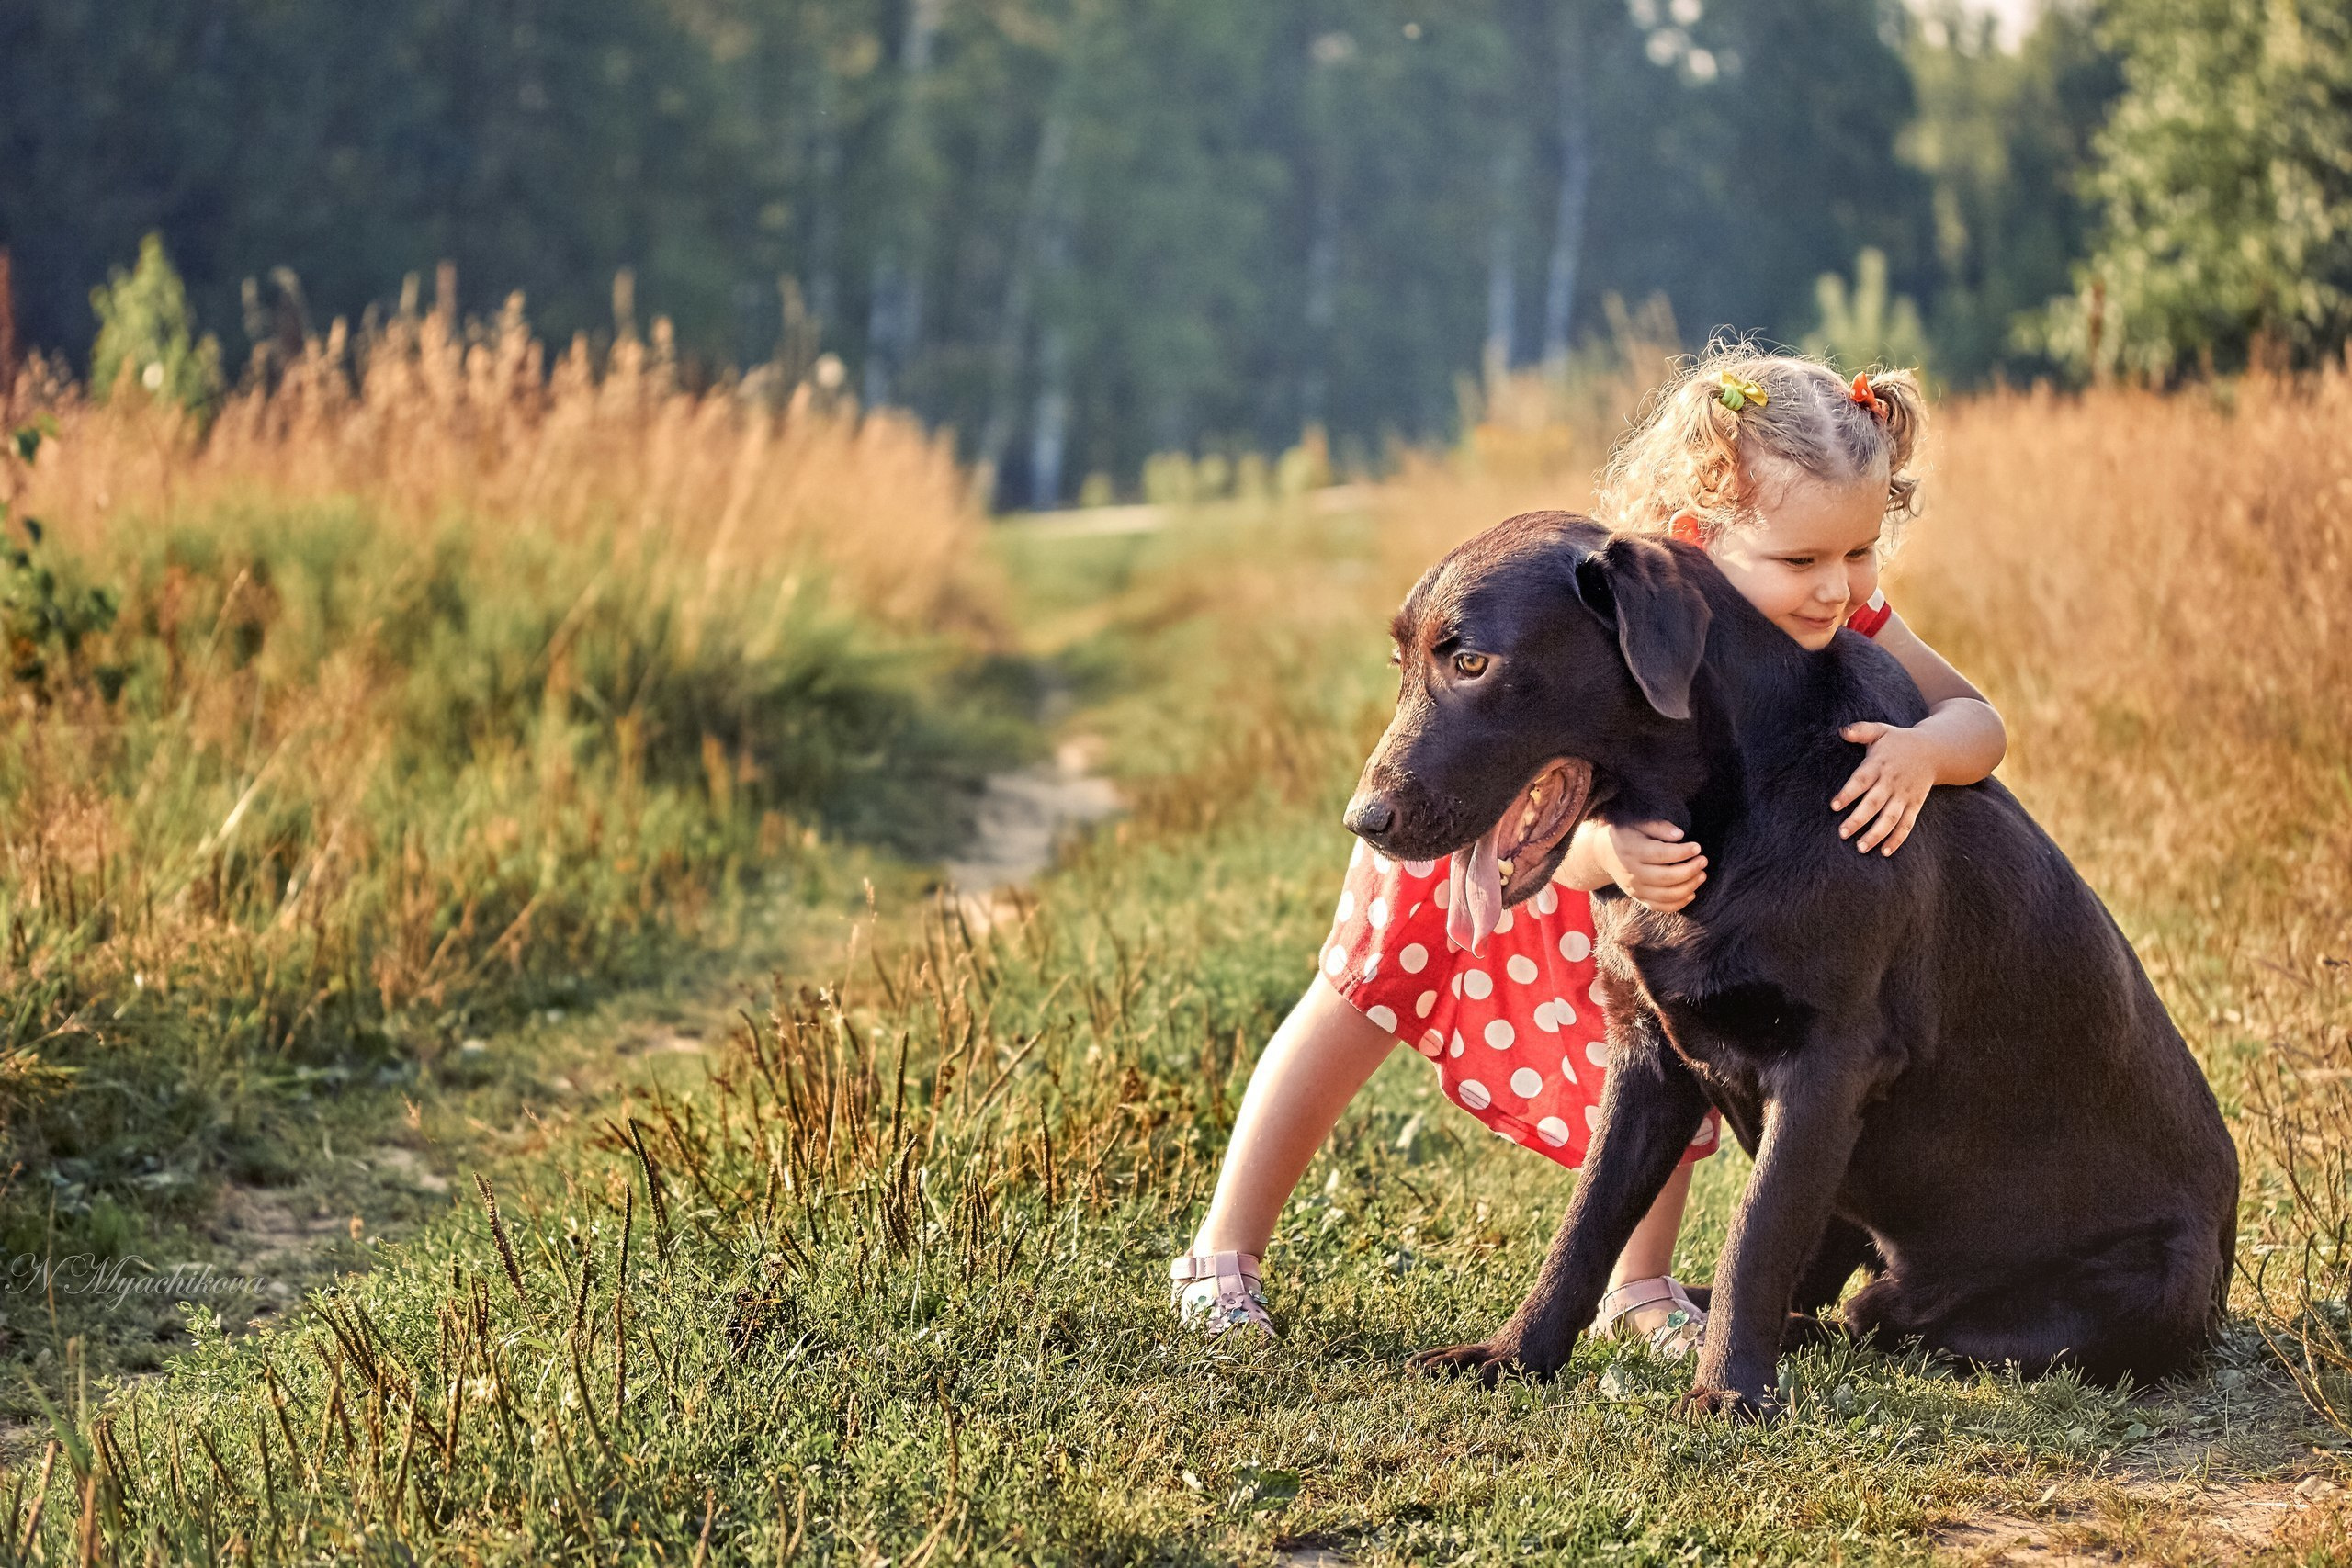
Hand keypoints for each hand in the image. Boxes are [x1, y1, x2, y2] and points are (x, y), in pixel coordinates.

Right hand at [1595, 820, 1706, 911]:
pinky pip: (1661, 907)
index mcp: (1632, 850)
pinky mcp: (1638, 898)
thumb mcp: (1639, 823)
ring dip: (1688, 887)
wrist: (1604, 853)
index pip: (1661, 854)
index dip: (1682, 852)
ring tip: (1702, 875)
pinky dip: (1679, 903)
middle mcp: (1632, 872)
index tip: (1697, 847)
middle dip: (1689, 870)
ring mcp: (1634, 888)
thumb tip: (1680, 835)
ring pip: (1666, 895)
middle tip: (1703, 861)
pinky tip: (1691, 892)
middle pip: (1665, 877)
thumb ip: (1659, 827)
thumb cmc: (1627, 834)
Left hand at [1833, 722, 1938, 853]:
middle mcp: (1892, 783)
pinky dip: (1897, 839)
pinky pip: (1906, 825)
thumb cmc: (1899, 742)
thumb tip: (1842, 731)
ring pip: (1890, 819)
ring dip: (1876, 834)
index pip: (1861, 780)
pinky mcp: (1915, 805)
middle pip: (1874, 804)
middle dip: (1858, 819)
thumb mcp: (1881, 731)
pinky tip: (1884, 852)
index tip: (1834, 806)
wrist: (1935, 750)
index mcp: (1879, 765)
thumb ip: (1861, 730)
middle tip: (1842, 833)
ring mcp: (1905, 796)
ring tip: (1860, 847)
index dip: (1848, 793)